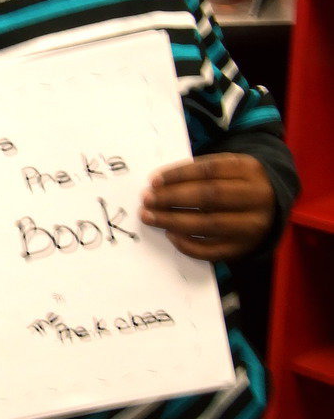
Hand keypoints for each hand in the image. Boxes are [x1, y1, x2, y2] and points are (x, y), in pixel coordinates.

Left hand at [140, 153, 274, 260]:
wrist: (271, 206)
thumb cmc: (236, 183)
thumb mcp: (227, 167)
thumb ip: (199, 171)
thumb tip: (159, 184)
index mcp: (249, 170)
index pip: (210, 170)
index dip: (179, 174)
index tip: (154, 181)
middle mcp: (256, 197)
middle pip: (210, 196)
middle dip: (173, 197)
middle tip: (147, 199)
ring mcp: (252, 225)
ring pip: (209, 224)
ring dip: (174, 221)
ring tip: (150, 216)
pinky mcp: (244, 248)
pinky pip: (213, 250)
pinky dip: (188, 244)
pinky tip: (170, 235)